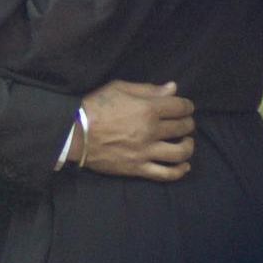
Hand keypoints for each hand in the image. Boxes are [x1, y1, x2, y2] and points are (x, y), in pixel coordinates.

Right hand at [68, 80, 195, 180]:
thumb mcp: (119, 88)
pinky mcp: (138, 168)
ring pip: (180, 152)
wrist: (73, 133)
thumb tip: (173, 88)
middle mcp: (151, 131)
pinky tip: (183, 166)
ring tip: (185, 143)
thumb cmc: (95, 106)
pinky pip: (166, 174)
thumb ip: (148, 89)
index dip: (187, 106)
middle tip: (184, 123)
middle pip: (183, 127)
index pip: (181, 107)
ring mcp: (145, 152)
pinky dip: (179, 171)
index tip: (185, 107)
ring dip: (188, 146)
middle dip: (188, 123)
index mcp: (148, 109)